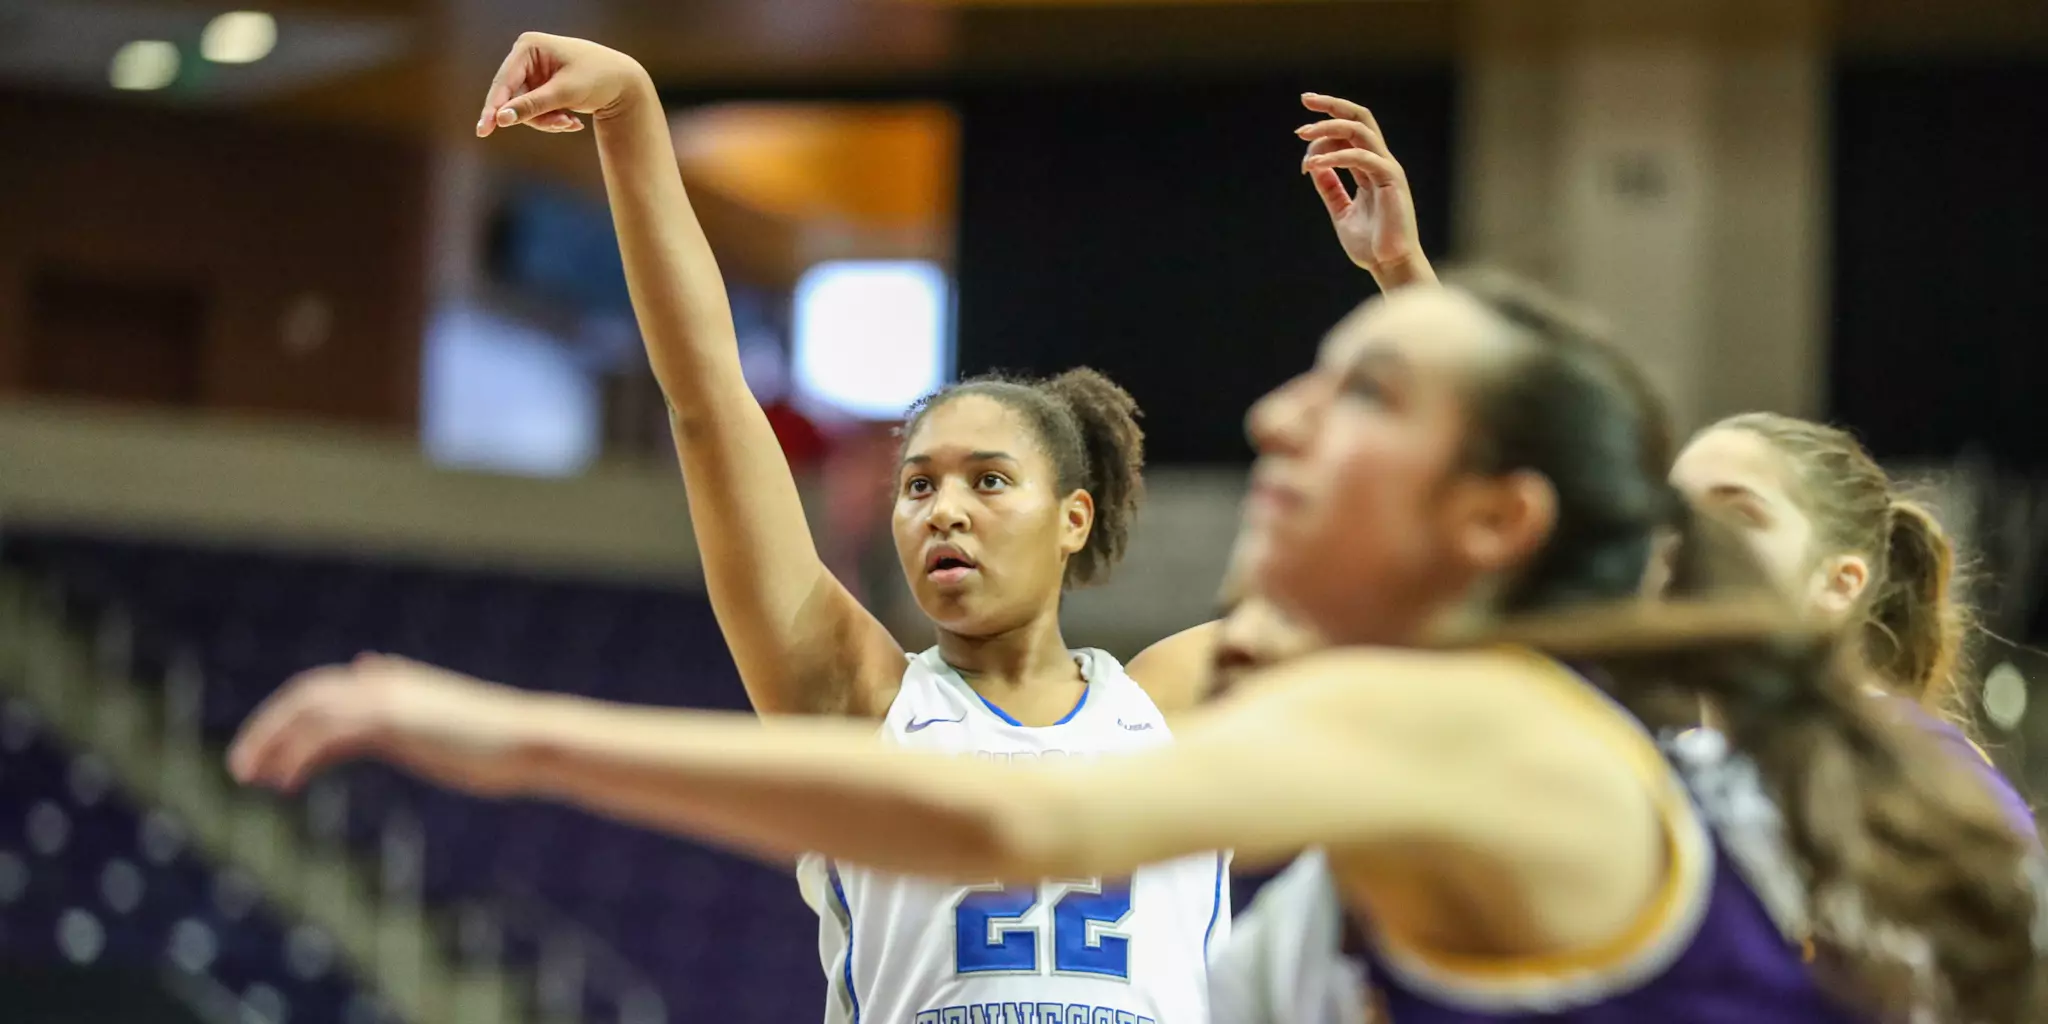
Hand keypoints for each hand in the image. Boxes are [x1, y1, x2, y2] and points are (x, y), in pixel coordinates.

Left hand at [228, 654, 530, 796]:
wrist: (525, 740)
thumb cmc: (492, 738)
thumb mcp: (439, 714)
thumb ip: (400, 696)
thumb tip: (369, 666)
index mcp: (392, 679)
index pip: (321, 690)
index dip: (288, 719)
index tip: (269, 756)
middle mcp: (382, 681)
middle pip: (303, 696)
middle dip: (267, 729)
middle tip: (240, 767)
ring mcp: (385, 699)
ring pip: (306, 714)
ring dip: (271, 744)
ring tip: (248, 778)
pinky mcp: (389, 722)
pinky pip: (326, 735)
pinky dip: (298, 756)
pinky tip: (284, 783)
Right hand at [475, 32, 654, 137]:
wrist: (624, 83)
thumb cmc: (598, 79)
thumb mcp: (565, 93)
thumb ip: (533, 106)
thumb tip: (501, 119)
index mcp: (529, 46)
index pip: (505, 81)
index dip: (495, 107)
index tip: (484, 130)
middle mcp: (527, 56)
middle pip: (513, 98)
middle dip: (537, 116)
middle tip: (562, 125)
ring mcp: (533, 72)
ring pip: (524, 109)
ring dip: (548, 121)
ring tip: (572, 124)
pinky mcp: (541, 87)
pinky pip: (536, 111)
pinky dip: (553, 120)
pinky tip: (573, 122)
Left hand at [1296, 93, 1431, 283]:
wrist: (1390, 266)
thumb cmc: (1371, 244)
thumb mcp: (1342, 211)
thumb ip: (1330, 188)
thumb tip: (1313, 165)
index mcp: (1370, 168)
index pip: (1351, 131)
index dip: (1326, 123)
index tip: (1301, 127)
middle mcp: (1380, 162)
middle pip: (1360, 118)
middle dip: (1332, 105)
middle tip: (1305, 99)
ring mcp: (1387, 169)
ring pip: (1360, 130)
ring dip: (1329, 127)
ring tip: (1303, 134)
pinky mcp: (1391, 180)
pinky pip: (1361, 157)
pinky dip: (1336, 156)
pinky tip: (1313, 165)